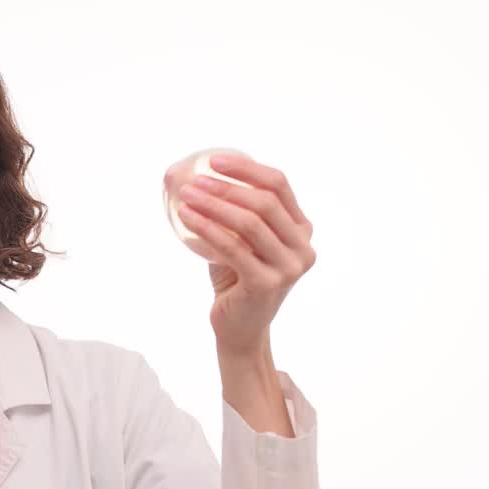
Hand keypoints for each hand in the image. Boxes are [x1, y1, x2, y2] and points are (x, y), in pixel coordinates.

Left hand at [176, 153, 315, 356]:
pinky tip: (185, 217)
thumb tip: (197, 177)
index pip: (279, 185)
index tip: (215, 160)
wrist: (239, 327)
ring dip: (213, 205)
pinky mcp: (267, 284)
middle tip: (193, 182)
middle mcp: (303, 247)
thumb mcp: (242, 241)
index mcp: (301, 229)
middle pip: (265, 202)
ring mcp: (289, 267)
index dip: (247, 168)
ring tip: (185, 196)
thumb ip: (235, 212)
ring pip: (249, 223)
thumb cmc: (237, 279)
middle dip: (226, 186)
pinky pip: (232, 247)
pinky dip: (206, 228)